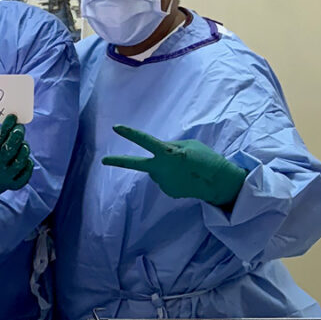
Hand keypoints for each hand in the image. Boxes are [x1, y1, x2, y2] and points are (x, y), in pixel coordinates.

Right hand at [0, 114, 32, 205]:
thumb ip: (0, 139)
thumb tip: (14, 123)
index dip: (6, 127)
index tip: (12, 117)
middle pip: (9, 150)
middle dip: (16, 136)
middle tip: (20, 127)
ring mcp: (6, 177)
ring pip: (19, 162)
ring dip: (24, 150)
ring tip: (24, 145)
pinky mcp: (14, 185)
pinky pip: (25, 174)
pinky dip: (28, 164)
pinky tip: (26, 159)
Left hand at [102, 125, 247, 207]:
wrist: (218, 182)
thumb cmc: (206, 159)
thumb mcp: (188, 145)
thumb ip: (169, 147)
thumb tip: (157, 153)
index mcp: (167, 152)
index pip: (145, 141)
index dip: (130, 133)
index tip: (116, 128)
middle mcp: (161, 169)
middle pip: (135, 164)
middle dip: (118, 161)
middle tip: (103, 160)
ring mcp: (163, 182)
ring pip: (157, 171)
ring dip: (166, 168)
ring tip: (185, 169)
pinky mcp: (167, 191)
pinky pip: (165, 181)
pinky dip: (173, 178)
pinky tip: (186, 178)